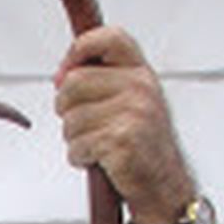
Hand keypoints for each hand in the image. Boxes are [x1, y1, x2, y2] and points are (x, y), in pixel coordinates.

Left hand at [54, 26, 209, 223]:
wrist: (163, 184)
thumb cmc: (141, 145)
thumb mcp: (130, 102)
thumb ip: (100, 82)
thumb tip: (61, 76)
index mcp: (141, 73)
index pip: (107, 38)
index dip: (78, 51)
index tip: (66, 71)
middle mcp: (140, 87)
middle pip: (72, 83)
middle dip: (66, 109)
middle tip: (85, 125)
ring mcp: (133, 113)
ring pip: (70, 119)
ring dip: (75, 139)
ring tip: (98, 146)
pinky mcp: (122, 140)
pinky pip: (77, 146)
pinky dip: (80, 158)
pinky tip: (101, 161)